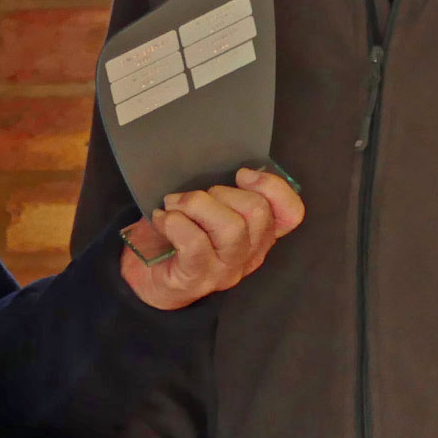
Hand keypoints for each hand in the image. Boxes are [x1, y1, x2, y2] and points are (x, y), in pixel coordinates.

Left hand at [119, 166, 305, 309]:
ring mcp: (225, 270)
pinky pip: (195, 244)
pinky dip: (176, 223)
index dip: (273, 187)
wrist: (146, 279)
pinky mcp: (196, 279)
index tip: (242, 174)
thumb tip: (218, 158)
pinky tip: (162, 219)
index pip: (291, 214)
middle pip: (258, 213)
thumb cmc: (177, 236)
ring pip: (232, 228)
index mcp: (258, 235)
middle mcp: (249, 255)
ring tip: (173, 205)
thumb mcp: (206, 209)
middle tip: (191, 197)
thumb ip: (222, 193)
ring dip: (197, 205)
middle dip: (222, 192)